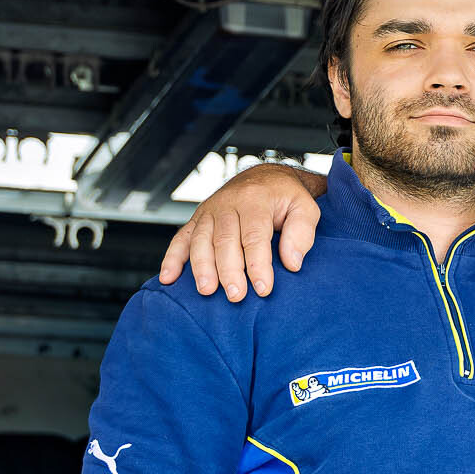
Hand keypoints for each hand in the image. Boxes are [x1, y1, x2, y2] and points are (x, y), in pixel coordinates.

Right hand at [158, 163, 324, 300]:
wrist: (265, 178)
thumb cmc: (286, 198)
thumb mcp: (305, 208)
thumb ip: (302, 233)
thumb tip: (291, 263)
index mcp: (255, 200)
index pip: (255, 236)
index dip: (257, 264)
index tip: (262, 288)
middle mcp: (228, 204)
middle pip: (225, 240)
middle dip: (229, 270)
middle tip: (236, 295)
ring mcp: (209, 211)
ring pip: (201, 240)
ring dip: (202, 267)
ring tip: (207, 290)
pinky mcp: (198, 219)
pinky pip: (181, 238)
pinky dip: (172, 258)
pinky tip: (168, 278)